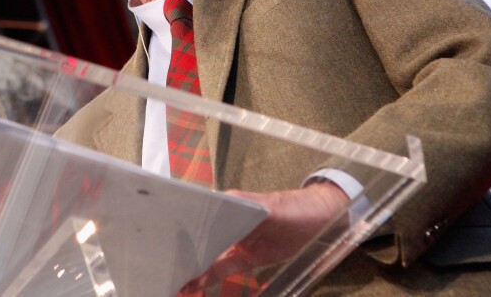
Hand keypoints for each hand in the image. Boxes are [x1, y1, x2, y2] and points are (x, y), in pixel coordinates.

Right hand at [180, 182, 349, 293]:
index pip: (199, 218)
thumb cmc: (297, 209)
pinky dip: (207, 277)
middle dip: (183, 254)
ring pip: (208, 256)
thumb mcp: (271, 211)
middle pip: (200, 239)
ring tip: (175, 283)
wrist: (324, 219)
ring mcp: (235, 239)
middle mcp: (227, 220)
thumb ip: (247, 216)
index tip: (168, 246)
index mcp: (228, 204)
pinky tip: (193, 286)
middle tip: (166, 270)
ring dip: (192, 269)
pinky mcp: (245, 256)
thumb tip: (224, 215)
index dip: (184, 233)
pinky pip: (222, 267)